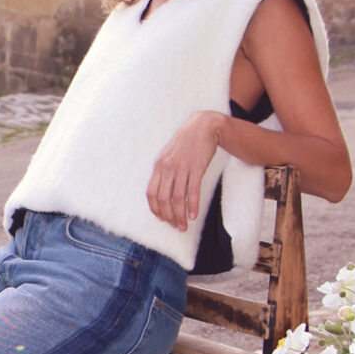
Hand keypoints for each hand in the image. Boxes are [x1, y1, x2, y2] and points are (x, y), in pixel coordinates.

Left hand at [147, 111, 224, 230]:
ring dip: (180, 215)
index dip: (155, 208)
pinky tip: (193, 215)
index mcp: (159, 166)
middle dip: (169, 216)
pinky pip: (192, 192)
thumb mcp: (169, 155)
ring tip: (184, 226)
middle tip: (175, 226)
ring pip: (178, 198)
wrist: (203, 126)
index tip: (162, 218)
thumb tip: (163, 191)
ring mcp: (182, 169)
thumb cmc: (186, 143)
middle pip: (164, 199)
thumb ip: (164, 171)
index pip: (151, 193)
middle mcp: (168, 168)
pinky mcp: (196, 169)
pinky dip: (192, 206)